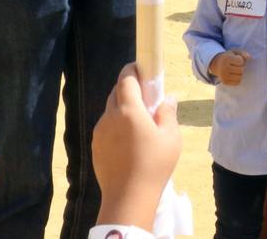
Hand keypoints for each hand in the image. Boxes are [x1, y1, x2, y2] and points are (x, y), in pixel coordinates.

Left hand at [92, 64, 181, 231]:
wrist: (128, 197)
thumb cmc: (154, 165)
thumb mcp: (171, 137)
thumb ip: (168, 113)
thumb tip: (167, 98)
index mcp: (129, 110)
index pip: (125, 79)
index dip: (132, 70)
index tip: (141, 69)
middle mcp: (110, 117)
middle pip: (116, 92)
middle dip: (129, 89)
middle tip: (145, 98)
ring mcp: (99, 132)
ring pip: (110, 110)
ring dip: (122, 108)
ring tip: (138, 123)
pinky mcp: (95, 146)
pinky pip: (106, 127)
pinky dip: (116, 125)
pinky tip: (128, 141)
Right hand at [209, 49, 249, 84]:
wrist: (217, 64)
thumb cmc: (228, 57)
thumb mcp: (235, 52)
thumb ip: (243, 53)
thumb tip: (249, 57)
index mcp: (226, 59)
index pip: (240, 62)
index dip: (241, 60)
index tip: (237, 59)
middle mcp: (224, 68)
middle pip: (241, 70)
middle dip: (241, 67)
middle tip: (237, 65)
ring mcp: (224, 76)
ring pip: (240, 77)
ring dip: (240, 74)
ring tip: (236, 70)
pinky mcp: (225, 82)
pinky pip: (237, 82)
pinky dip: (238, 79)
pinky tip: (234, 74)